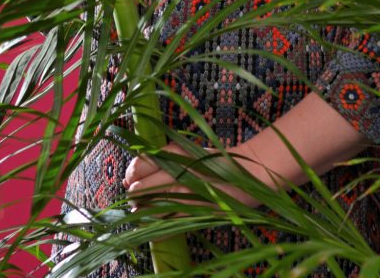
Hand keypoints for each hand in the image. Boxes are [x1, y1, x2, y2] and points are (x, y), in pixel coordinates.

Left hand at [123, 142, 260, 217]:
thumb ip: (160, 160)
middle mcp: (178, 173)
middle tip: (138, 197)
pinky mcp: (196, 213)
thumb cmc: (214, 163)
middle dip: (136, 195)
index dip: (131, 174)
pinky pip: (166, 225)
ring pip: (150, 208)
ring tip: (145, 211)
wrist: (248, 174)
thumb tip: (130, 178)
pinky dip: (155, 227)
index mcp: (175, 154)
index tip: (131, 179)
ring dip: (143, 211)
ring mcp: (186, 194)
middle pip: (140, 189)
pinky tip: (153, 227)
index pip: (139, 165)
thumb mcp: (186, 152)